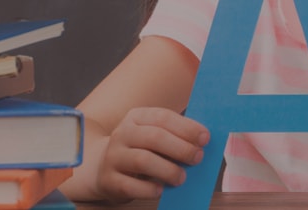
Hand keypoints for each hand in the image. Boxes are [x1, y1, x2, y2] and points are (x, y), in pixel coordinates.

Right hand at [95, 107, 209, 202]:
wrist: (102, 166)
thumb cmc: (139, 150)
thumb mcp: (152, 136)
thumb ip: (174, 136)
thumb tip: (203, 143)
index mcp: (136, 117)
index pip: (163, 117)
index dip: (186, 127)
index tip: (205, 138)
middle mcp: (122, 134)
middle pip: (154, 137)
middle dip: (181, 148)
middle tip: (197, 158)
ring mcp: (113, 157)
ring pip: (142, 160)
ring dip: (168, 170)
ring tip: (181, 178)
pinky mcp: (109, 180)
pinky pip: (130, 185)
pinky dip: (149, 189)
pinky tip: (161, 190)